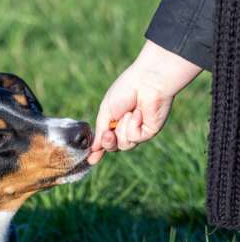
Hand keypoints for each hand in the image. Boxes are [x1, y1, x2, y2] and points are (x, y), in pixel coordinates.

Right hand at [88, 40, 202, 164]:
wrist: (147, 81)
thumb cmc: (125, 90)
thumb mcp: (106, 111)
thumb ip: (100, 131)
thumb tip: (93, 149)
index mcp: (114, 122)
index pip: (105, 140)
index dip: (98, 150)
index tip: (91, 160)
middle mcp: (126, 128)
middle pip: (113, 147)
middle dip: (108, 142)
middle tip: (108, 132)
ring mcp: (139, 131)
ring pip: (124, 145)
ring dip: (122, 130)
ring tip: (128, 114)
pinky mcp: (150, 131)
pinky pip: (135, 138)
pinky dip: (133, 125)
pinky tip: (138, 113)